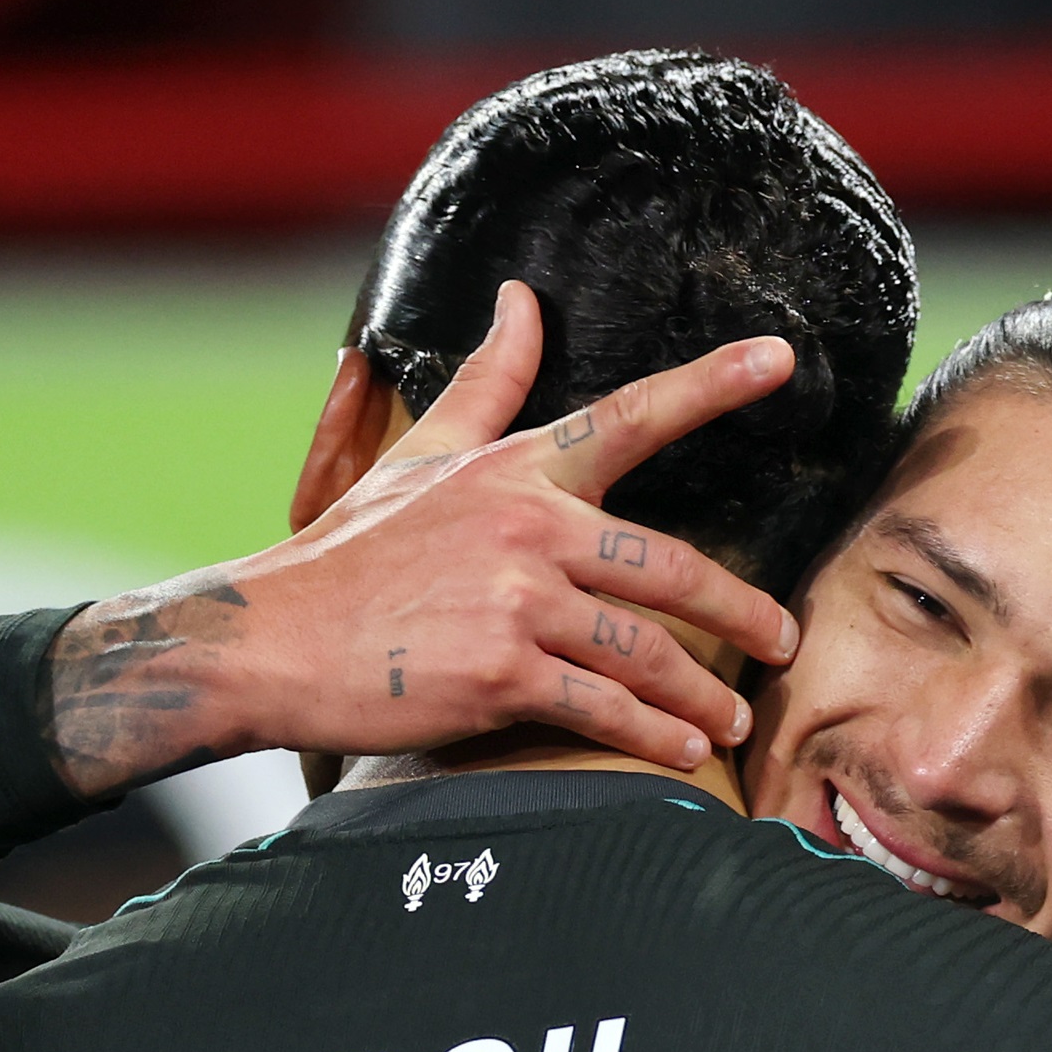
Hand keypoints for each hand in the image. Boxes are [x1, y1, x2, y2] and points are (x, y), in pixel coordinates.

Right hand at [46, 283, 803, 796]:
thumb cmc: (346, 554)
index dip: (712, 384)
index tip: (782, 359)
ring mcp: (517, 601)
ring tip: (730, 717)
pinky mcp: (502, 673)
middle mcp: (529, 527)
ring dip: (699, 693)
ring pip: (645, 649)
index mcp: (516, 471)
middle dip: (740, 610)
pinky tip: (682, 752)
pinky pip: (604, 708)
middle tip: (783, 640)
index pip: (631, 416)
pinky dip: (652, 734)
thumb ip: (488, 382)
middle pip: (671, 567)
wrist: (269, 639)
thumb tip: (521, 299)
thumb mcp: (418, 453)